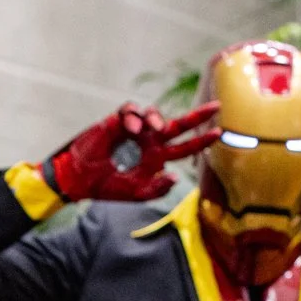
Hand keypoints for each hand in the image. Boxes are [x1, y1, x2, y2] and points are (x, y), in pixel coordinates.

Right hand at [45, 101, 219, 202]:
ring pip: (153, 114)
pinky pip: (129, 111)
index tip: (219, 134)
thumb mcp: (136, 193)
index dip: (201, 142)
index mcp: (156, 158)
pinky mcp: (116, 122)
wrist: (80, 180)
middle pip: (176, 125)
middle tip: (215, 107)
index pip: (184, 148)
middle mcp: (148, 142)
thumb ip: (157, 188)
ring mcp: (133, 130)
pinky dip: (133, 116)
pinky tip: (133, 129)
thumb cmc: (107, 188)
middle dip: (195, 116)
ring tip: (155, 128)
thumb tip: (175, 176)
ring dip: (157, 118)